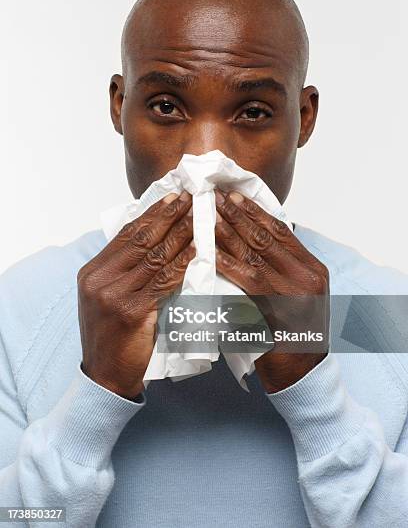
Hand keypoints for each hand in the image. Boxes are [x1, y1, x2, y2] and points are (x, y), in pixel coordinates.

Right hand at [77, 191, 194, 398]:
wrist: (105, 376)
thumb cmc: (112, 337)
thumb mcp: (107, 297)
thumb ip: (124, 270)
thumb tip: (154, 239)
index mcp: (93, 272)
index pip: (126, 234)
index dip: (152, 214)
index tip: (173, 197)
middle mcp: (99, 279)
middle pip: (140, 239)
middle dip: (168, 216)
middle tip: (190, 199)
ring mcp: (113, 295)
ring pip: (154, 257)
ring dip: (180, 235)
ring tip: (198, 218)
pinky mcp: (131, 312)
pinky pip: (162, 281)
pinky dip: (181, 264)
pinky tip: (196, 250)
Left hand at [214, 190, 329, 392]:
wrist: (304, 373)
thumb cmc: (294, 334)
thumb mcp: (296, 295)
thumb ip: (280, 269)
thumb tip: (250, 240)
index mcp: (312, 268)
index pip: (281, 230)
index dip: (255, 211)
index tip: (235, 195)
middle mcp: (308, 276)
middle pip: (267, 237)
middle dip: (239, 215)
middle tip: (216, 197)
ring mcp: (296, 293)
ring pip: (256, 254)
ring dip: (230, 233)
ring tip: (209, 216)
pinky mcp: (279, 311)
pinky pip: (250, 282)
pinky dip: (229, 265)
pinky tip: (212, 253)